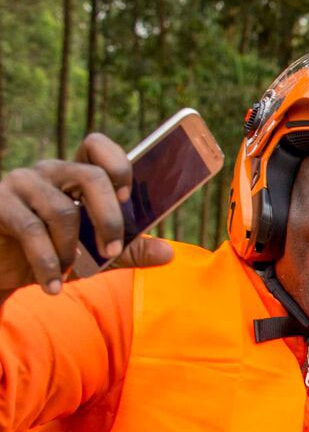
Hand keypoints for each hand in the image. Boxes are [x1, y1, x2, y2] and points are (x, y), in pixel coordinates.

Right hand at [0, 135, 173, 301]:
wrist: (2, 271)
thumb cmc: (49, 254)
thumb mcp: (94, 255)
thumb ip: (128, 251)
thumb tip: (168, 253)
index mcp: (76, 175)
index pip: (97, 145)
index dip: (118, 165)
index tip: (128, 198)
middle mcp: (49, 171)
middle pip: (92, 176)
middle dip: (109, 218)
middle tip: (111, 251)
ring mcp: (21, 183)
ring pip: (63, 209)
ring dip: (72, 249)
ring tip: (68, 270)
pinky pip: (31, 229)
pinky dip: (48, 264)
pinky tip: (52, 285)